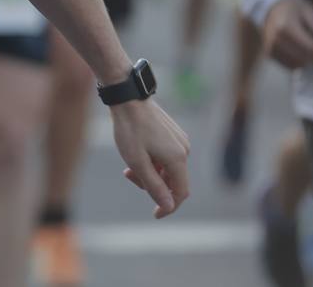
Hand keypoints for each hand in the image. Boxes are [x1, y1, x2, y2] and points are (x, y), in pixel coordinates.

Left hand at [110, 99, 190, 218]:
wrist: (128, 97)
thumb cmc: (130, 130)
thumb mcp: (137, 162)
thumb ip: (153, 186)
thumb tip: (169, 206)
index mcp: (178, 159)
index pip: (181, 192)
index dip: (169, 206)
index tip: (155, 214)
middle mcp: (184, 149)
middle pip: (172, 180)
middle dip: (152, 184)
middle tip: (128, 176)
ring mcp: (179, 139)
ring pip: (167, 167)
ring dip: (150, 171)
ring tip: (128, 164)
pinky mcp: (173, 132)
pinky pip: (166, 155)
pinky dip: (152, 160)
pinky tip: (136, 152)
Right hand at [262, 0, 312, 68]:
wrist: (271, 8)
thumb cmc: (292, 8)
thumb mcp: (307, 8)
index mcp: (285, 26)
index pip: (310, 46)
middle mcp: (275, 39)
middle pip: (304, 56)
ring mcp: (270, 48)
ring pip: (297, 63)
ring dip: (309, 58)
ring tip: (312, 46)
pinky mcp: (269, 54)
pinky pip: (289, 65)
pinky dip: (299, 61)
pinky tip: (302, 51)